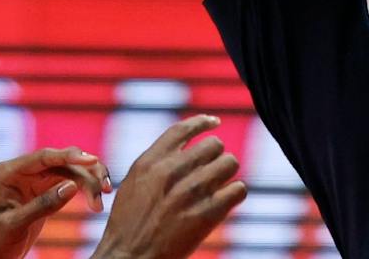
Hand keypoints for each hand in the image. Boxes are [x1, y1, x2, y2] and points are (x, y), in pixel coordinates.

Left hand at [0, 147, 111, 258]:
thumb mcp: (15, 224)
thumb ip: (43, 205)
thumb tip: (73, 186)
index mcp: (8, 172)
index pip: (43, 157)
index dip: (69, 156)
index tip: (93, 159)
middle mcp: (22, 172)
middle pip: (60, 163)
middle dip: (85, 173)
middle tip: (103, 190)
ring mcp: (32, 181)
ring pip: (67, 172)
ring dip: (87, 182)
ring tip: (101, 199)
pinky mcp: (41, 192)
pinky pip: (66, 183)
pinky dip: (82, 190)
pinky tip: (94, 199)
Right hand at [91, 116, 246, 258]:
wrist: (131, 257)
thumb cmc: (130, 223)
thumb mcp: (134, 182)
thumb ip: (156, 161)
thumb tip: (183, 147)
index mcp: (150, 161)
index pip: (183, 129)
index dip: (203, 122)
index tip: (215, 122)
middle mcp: (171, 171)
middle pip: (213, 144)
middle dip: (215, 155)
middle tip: (212, 170)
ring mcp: (191, 191)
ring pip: (229, 162)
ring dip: (227, 173)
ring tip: (220, 185)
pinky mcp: (208, 213)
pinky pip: (238, 189)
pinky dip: (236, 193)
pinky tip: (227, 201)